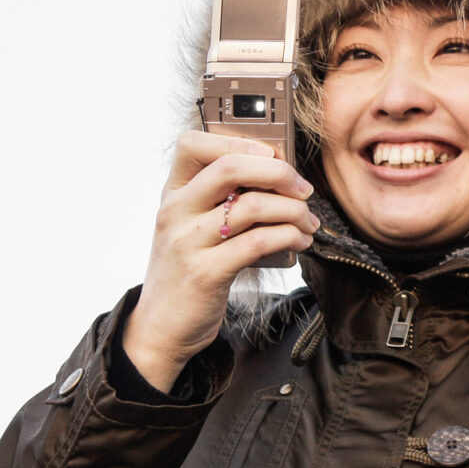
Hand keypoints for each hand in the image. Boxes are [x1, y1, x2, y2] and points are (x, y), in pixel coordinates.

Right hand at [121, 131, 319, 392]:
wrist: (161, 327)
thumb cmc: (188, 270)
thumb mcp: (193, 227)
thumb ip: (222, 199)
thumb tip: (279, 175)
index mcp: (173, 192)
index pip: (193, 143)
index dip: (237, 140)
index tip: (271, 155)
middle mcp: (175, 211)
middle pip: (230, 167)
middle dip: (279, 172)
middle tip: (303, 188)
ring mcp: (188, 242)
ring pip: (253, 206)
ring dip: (293, 210)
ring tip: (307, 221)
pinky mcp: (206, 272)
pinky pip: (258, 242)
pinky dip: (289, 236)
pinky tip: (299, 240)